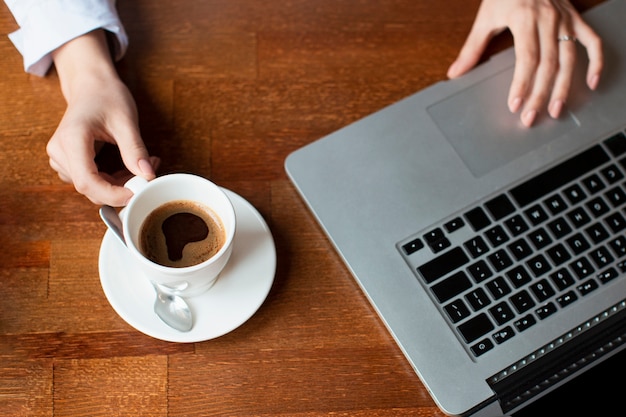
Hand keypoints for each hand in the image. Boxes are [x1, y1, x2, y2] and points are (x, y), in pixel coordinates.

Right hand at [47, 30, 157, 205]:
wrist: (91, 85)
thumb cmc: (106, 96)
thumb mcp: (126, 121)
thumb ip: (135, 150)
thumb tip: (147, 176)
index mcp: (71, 140)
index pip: (87, 182)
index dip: (113, 194)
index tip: (136, 193)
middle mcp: (60, 151)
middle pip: (89, 188)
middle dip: (121, 188)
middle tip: (147, 173)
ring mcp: (60, 157)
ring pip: (92, 186)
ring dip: (118, 183)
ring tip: (140, 164)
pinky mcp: (67, 161)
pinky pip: (90, 180)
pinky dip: (111, 180)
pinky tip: (127, 166)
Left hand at [447, 0, 602, 126]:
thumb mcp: (486, 17)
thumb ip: (472, 48)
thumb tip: (455, 72)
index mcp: (524, 19)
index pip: (527, 59)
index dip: (522, 84)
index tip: (515, 105)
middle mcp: (548, 20)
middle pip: (548, 64)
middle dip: (540, 94)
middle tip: (531, 117)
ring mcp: (565, 20)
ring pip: (569, 58)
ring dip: (564, 87)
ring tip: (556, 109)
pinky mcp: (576, 19)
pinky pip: (592, 41)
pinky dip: (596, 62)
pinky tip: (592, 83)